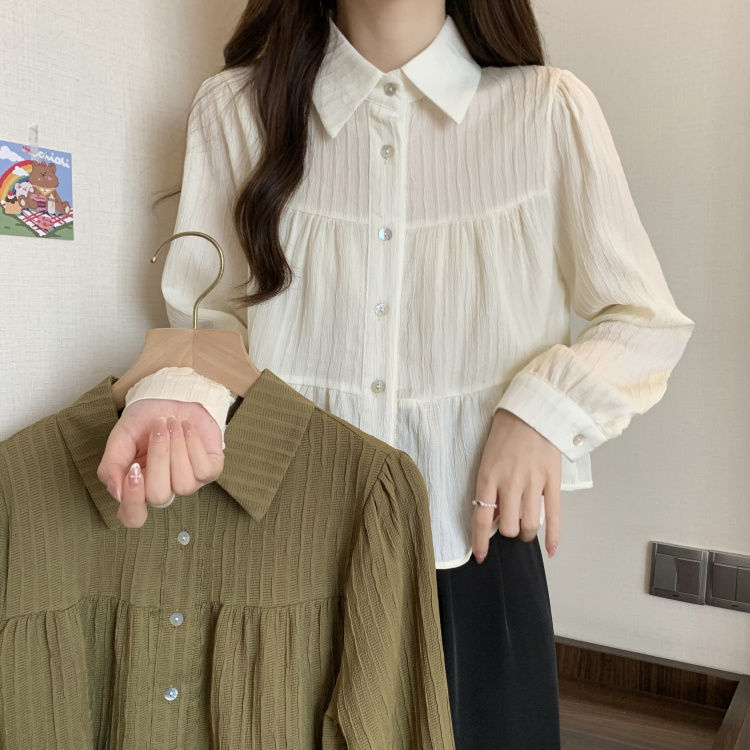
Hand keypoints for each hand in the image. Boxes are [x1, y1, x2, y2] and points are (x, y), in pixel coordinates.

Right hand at [96, 399, 224, 527]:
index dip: (133, 501)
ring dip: (176, 448)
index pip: (133, 517)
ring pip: (183, 485)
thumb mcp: (120, 439)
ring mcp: (188, 483)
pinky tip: (186, 427)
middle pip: (159, 496)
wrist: (172, 399)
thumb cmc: (144, 423)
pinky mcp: (210, 471)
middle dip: (158, 457)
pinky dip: (193, 444)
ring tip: (172, 423)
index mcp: (138, 488)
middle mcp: (164, 490)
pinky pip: (203, 470)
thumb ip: (111, 466)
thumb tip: (116, 492)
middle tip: (157, 428)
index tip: (134, 470)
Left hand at [472, 408, 560, 562]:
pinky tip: (551, 549)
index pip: (481, 518)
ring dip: (527, 533)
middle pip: (508, 526)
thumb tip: (493, 516)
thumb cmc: (505, 434)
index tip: (481, 557)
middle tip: (510, 527)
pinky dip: (553, 536)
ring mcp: (533, 483)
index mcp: (488, 477)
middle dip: (508, 533)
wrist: (532, 412)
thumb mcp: (488, 459)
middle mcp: (510, 483)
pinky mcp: (553, 481)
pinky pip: (554, 515)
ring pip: (529, 524)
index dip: (481, 542)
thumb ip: (489, 487)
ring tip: (525, 530)